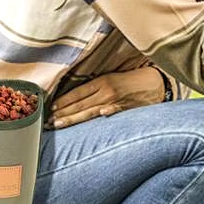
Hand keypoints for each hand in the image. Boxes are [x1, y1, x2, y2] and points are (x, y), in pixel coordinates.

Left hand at [49, 67, 164, 127]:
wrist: (155, 82)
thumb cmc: (131, 81)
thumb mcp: (111, 80)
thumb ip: (95, 89)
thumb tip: (76, 101)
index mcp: (101, 82)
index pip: (77, 93)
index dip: (63, 101)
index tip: (50, 108)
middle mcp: (106, 91)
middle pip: (80, 104)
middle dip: (62, 113)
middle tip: (47, 121)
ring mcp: (116, 100)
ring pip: (90, 111)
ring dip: (73, 118)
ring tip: (58, 124)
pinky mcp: (127, 107)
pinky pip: (116, 110)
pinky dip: (109, 110)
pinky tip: (101, 114)